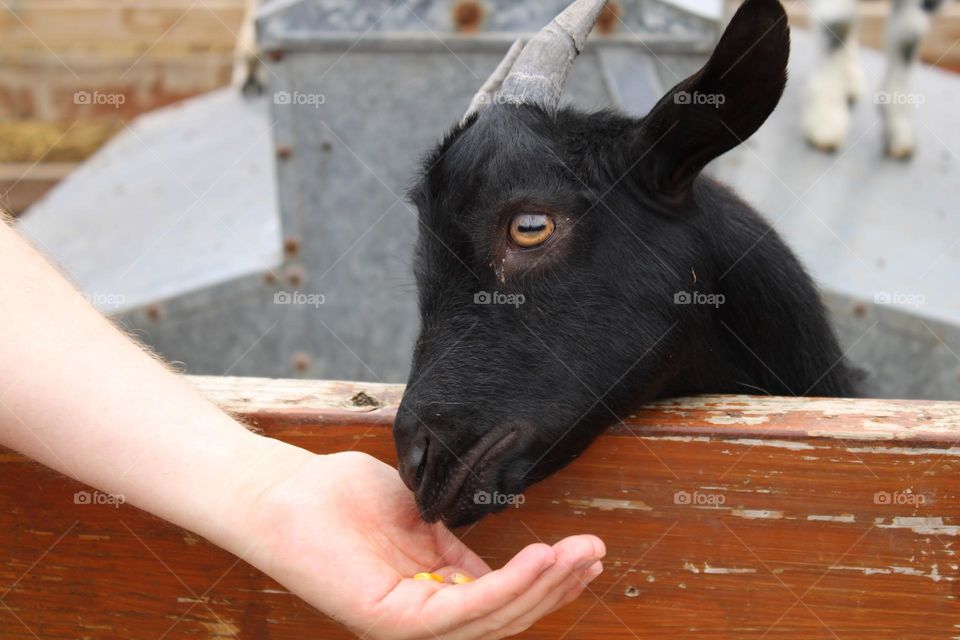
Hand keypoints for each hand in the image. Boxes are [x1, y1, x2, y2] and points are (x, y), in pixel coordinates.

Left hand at [243, 449, 604, 638]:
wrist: (286, 490)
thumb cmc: (343, 497)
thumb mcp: (422, 517)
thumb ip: (459, 543)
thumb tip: (507, 552)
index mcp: (430, 595)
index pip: (501, 602)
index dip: (549, 581)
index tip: (587, 551)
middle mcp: (423, 618)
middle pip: (506, 618)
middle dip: (558, 587)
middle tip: (597, 554)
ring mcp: (406, 624)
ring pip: (493, 620)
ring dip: (544, 588)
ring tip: (580, 554)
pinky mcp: (390, 620)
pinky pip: (464, 609)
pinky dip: (509, 586)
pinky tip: (541, 558)